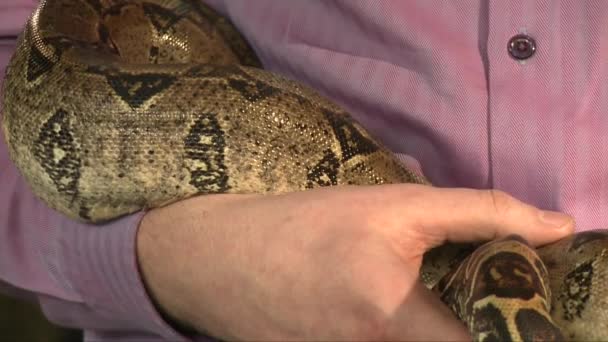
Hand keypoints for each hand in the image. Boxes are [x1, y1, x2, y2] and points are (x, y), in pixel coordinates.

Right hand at [136, 184, 573, 340]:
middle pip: (451, 341)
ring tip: (419, 291)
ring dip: (433, 321)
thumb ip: (480, 213)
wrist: (218, 257)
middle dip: (472, 316)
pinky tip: (379, 303)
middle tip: (472, 282)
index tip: (521, 299)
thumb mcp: (395, 205)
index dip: (513, 324)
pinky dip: (398, 329)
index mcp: (398, 324)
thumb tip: (559, 227)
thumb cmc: (306, 225)